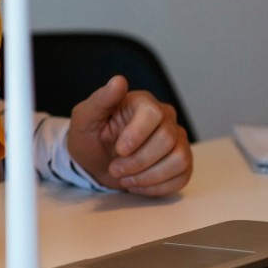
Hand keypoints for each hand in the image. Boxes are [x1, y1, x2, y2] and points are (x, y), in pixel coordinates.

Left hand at [66, 75, 192, 195]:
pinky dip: (157, 187)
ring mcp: (177, 140)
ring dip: (148, 176)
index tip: (119, 150)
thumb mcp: (85, 118)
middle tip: (115, 169)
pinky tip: (137, 184)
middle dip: (138, 161)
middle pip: (167, 139)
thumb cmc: (90, 136)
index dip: (138, 135)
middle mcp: (165, 117)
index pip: (153, 114)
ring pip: (179, 159)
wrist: (94, 161)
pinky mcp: (182, 161)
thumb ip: (102, 99)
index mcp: (142, 102)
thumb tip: (119, 80)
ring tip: (125, 178)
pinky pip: (182, 176)